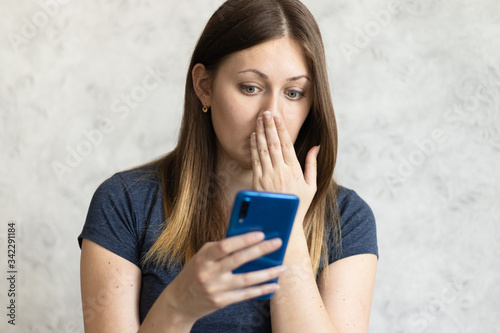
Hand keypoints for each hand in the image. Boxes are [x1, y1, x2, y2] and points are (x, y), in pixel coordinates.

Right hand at [164, 232, 285, 323]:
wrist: (179, 302)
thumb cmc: (195, 273)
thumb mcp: (202, 257)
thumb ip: (221, 249)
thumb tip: (248, 240)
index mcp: (204, 257)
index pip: (225, 245)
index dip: (243, 239)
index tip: (260, 233)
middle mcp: (209, 273)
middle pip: (239, 260)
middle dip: (260, 250)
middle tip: (277, 243)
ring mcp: (216, 288)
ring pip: (246, 279)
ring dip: (267, 273)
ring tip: (282, 267)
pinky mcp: (222, 301)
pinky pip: (246, 294)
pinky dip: (262, 289)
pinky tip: (274, 285)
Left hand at [250, 111, 319, 217]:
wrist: (284, 223)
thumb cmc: (299, 204)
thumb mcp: (311, 185)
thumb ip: (312, 164)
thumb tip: (316, 147)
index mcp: (294, 171)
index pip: (287, 145)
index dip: (281, 130)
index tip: (278, 117)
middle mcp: (281, 172)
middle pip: (273, 144)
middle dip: (269, 127)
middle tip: (266, 113)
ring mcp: (268, 177)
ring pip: (263, 150)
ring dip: (260, 134)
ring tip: (258, 120)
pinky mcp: (257, 183)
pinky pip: (255, 162)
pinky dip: (253, 148)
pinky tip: (253, 137)